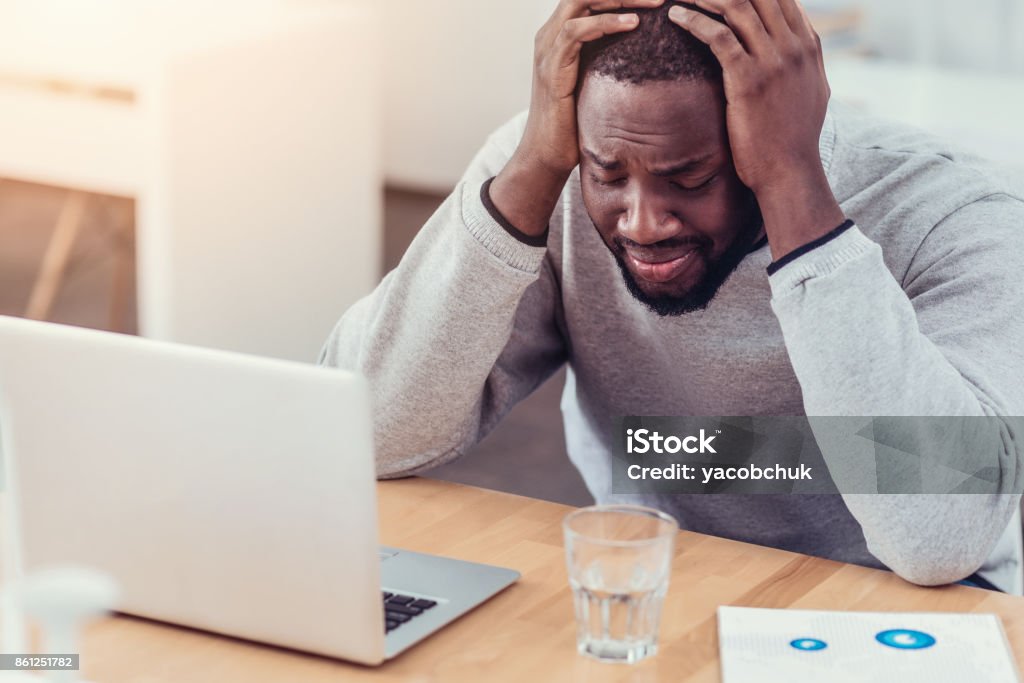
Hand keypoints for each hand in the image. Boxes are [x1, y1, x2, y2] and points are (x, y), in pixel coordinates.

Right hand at [491, 0, 664, 236]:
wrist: (548, 154)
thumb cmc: (575, 123)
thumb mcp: (596, 82)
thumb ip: (610, 60)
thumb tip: (650, 53)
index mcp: (561, 34)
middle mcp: (550, 35)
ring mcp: (548, 49)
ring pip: (581, 1)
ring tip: (655, 2)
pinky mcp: (551, 67)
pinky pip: (575, 31)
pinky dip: (605, 22)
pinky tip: (633, 24)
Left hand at [669, 0, 844, 257]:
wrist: (788, 172)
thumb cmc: (793, 139)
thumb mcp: (810, 92)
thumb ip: (804, 63)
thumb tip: (799, 47)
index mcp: (808, 45)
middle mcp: (794, 46)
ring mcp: (773, 61)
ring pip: (737, 6)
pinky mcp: (748, 79)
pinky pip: (718, 35)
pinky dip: (694, 20)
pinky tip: (675, 16)